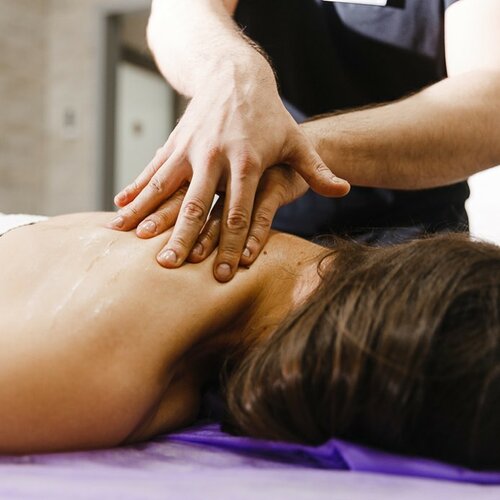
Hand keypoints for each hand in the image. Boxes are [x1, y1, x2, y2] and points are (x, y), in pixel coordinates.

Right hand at [108, 61, 349, 281]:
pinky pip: (152, 170)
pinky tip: (119, 207)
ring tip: (128, 239)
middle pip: (196, 205)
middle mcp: (214, 157)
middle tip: (169, 267)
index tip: (221, 273)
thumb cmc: (268, 115)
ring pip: (165, 188)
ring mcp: (190, 150)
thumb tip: (346, 190)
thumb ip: (316, 169)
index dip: (229, 245)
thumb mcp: (295, 140)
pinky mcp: (174, 143)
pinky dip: (135, 189)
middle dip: (182, 238)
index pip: (237, 213)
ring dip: (146, 214)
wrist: (235, 76)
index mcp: (245, 162)